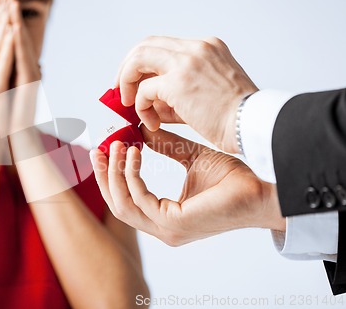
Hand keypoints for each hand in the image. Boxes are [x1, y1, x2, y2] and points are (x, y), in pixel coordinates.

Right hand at [90, 127, 284, 246]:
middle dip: (104, 176)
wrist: (261, 189)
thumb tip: (142, 129)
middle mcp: (162, 227)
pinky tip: (135, 152)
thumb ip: (165, 146)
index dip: (111, 176)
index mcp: (165, 216)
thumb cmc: (233, 178)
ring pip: (122, 204)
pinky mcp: (173, 225)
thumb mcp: (191, 156)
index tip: (105, 150)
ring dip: (114, 173)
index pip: (126, 200)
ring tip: (116, 146)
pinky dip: (132, 174)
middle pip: (117, 204)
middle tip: (98, 149)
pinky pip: (139, 199)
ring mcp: (166, 230)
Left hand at [117, 36, 257, 152]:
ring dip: (127, 82)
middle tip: (121, 90)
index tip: (134, 81)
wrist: (253, 125)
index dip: (143, 63)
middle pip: (146, 45)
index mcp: (207, 47)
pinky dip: (141, 106)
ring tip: (129, 105)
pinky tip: (151, 122)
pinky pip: (144, 90)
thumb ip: (175, 93)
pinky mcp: (178, 82)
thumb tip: (147, 103)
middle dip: (127, 68)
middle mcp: (196, 48)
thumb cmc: (235, 116)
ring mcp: (187, 62)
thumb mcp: (205, 93)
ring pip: (138, 59)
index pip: (163, 46)